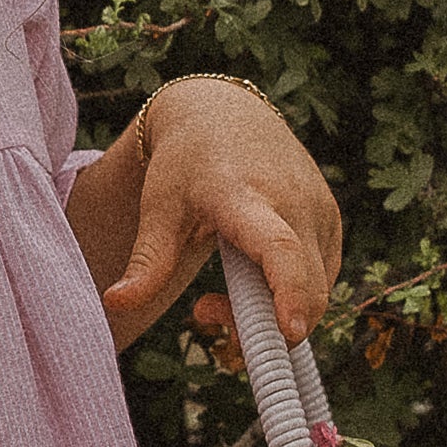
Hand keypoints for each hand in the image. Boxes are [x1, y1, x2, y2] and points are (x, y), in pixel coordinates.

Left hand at [86, 75, 342, 348]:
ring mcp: (320, 211)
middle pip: (305, 285)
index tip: (290, 331)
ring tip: (218, 295)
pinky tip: (249, 280)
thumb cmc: (186, 164)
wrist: (225, 115)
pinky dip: (289, 297)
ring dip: (272, 313)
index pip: (279, 247)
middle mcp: (294, 201)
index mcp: (245, 196)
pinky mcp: (332, 223)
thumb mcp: (159, 209)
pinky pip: (321, 280)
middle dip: (262, 325)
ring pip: (317, 291)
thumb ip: (147, 262)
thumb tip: (115, 303)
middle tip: (204, 312)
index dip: (289, 292)